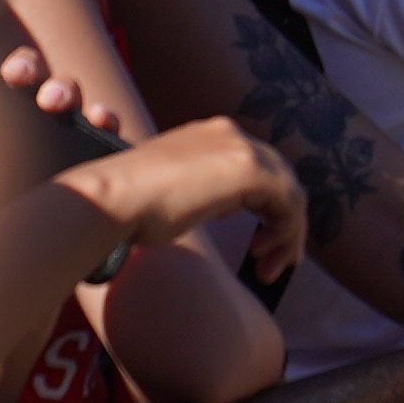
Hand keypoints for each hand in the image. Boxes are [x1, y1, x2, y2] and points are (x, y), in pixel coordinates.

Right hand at [61, 115, 305, 295]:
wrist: (113, 199)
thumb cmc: (131, 206)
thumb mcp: (175, 192)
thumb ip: (202, 191)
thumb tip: (223, 206)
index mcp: (210, 136)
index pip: (258, 168)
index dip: (269, 207)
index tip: (261, 244)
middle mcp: (229, 133)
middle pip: (280, 178)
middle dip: (284, 223)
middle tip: (277, 262)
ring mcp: (239, 147)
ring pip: (290, 192)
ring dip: (286, 234)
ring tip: (270, 268)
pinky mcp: (247, 168)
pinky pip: (289, 202)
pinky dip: (286, 231)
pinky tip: (262, 254)